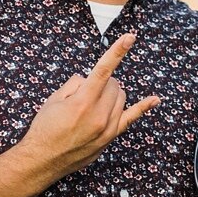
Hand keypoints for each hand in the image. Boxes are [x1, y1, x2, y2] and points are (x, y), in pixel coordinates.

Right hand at [18, 33, 159, 177]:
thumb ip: (75, 84)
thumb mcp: (54, 99)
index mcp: (82, 102)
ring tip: (91, 105)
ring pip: (121, 98)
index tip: (130, 36)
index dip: (118, 51)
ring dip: (110, 94)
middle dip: (103, 82)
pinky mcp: (110, 138)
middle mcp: (98, 115)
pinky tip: (155, 99)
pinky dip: (143, 107)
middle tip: (85, 93)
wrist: (42, 160)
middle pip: (114, 84)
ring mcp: (107, 128)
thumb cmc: (45, 128)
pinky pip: (131, 119)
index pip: (104, 70)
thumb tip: (89, 80)